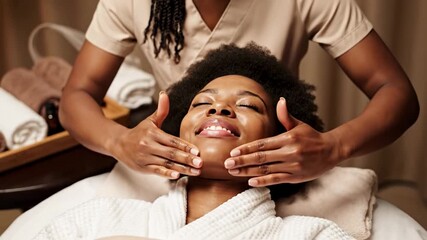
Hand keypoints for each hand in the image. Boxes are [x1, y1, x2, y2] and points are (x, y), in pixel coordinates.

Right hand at [111, 92, 201, 178]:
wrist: (119, 144)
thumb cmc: (139, 132)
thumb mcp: (150, 121)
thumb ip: (161, 110)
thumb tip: (164, 94)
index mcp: (153, 133)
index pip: (172, 140)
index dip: (185, 146)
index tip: (197, 151)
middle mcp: (149, 145)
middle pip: (171, 153)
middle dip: (187, 159)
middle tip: (200, 163)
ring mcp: (145, 157)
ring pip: (166, 163)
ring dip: (182, 169)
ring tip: (196, 171)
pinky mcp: (143, 167)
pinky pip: (156, 171)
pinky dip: (167, 174)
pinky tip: (177, 175)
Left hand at [225, 98, 340, 186]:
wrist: (332, 151)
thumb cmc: (312, 137)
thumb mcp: (299, 125)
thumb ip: (286, 116)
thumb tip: (280, 101)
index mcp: (288, 138)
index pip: (262, 144)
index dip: (246, 148)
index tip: (233, 152)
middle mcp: (290, 152)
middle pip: (261, 158)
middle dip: (242, 161)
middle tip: (227, 164)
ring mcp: (293, 165)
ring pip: (266, 169)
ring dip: (248, 172)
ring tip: (233, 172)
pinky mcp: (296, 177)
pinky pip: (277, 179)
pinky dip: (263, 181)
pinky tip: (250, 182)